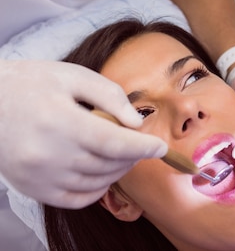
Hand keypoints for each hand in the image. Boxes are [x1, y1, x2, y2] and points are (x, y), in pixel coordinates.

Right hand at [0, 59, 166, 207]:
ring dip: (118, 171)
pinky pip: (74, 200)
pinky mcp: (32, 188)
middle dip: (133, 156)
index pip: (112, 143)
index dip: (142, 147)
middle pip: (107, 164)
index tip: (161, 147)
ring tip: (125, 154)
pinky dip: (96, 190)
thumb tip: (136, 122)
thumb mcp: (72, 75)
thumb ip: (108, 95)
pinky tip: (104, 172)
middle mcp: (48, 154)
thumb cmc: (32, 81)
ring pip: (95, 183)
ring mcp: (38, 176)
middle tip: (143, 144)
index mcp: (60, 121)